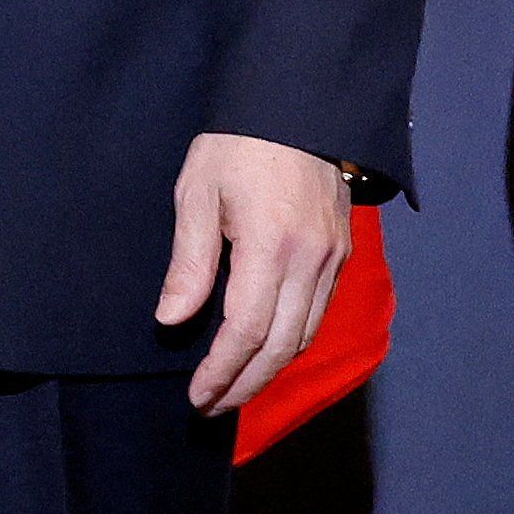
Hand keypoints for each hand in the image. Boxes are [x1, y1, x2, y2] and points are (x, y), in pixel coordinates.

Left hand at [158, 130, 351, 414]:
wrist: (297, 106)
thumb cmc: (235, 145)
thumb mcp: (196, 194)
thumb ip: (190, 263)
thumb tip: (173, 321)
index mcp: (271, 246)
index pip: (246, 329)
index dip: (221, 369)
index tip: (197, 396)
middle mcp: (311, 262)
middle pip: (281, 345)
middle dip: (245, 383)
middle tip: (212, 407)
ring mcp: (333, 260)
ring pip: (304, 335)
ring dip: (269, 368)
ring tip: (234, 388)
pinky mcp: (341, 254)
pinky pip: (316, 313)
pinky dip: (290, 341)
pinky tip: (265, 350)